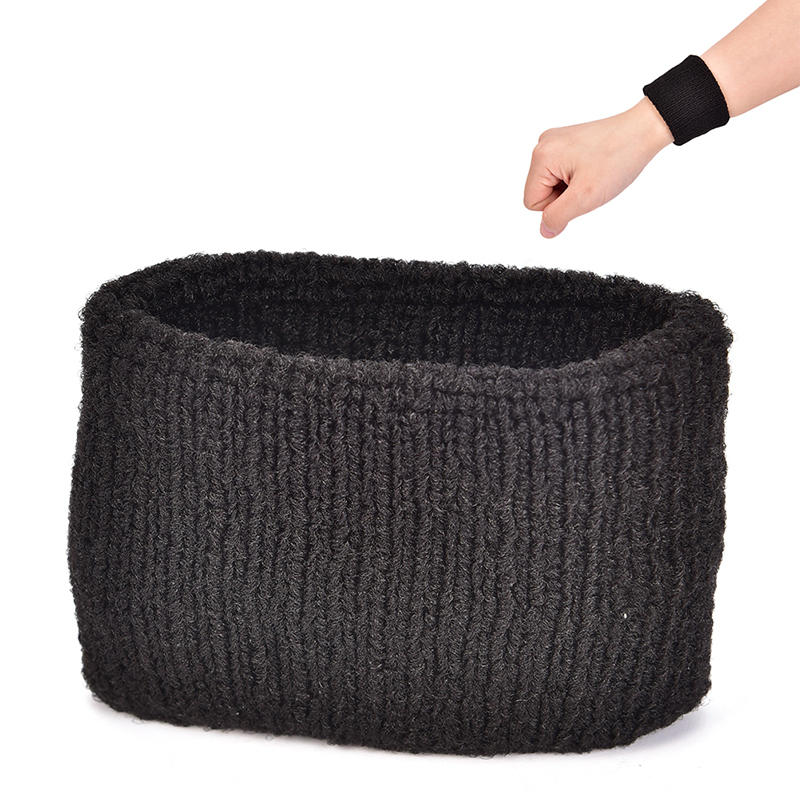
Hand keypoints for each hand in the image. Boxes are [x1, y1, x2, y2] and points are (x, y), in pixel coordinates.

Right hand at [524, 98, 673, 237]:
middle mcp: (543, 144)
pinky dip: (577, 177)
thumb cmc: (618, 157)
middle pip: (541, 192)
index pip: (532, 203)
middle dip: (565, 196)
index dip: (557, 206)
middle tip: (589, 183)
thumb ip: (557, 217)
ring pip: (553, 184)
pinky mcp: (567, 143)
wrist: (643, 131)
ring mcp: (555, 142)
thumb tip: (545, 230)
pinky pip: (562, 173)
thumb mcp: (585, 197)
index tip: (580, 191)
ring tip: (593, 174)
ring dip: (572, 188)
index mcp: (541, 156)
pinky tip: (593, 168)